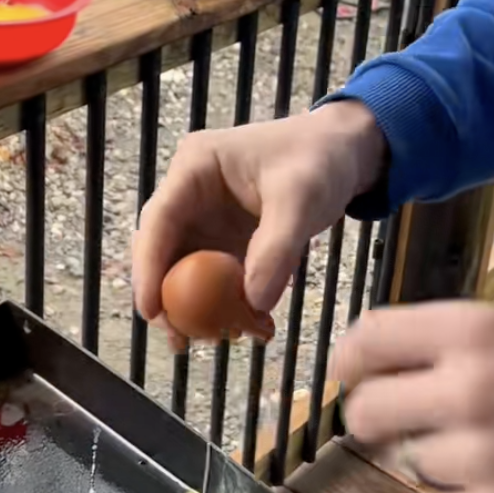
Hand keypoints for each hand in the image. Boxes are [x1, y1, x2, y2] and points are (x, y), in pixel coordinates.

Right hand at [133, 100, 384, 348]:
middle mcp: (190, 193)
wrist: (344, 152)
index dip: (149, 267)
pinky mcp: (226, 239)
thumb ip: (277, 248)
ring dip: (197, 307)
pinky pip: (215, 277)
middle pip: (162, 250)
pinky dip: (226, 302)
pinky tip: (250, 325)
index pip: (159, 220)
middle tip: (182, 338)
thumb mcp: (301, 197)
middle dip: (167, 296)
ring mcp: (206, 218)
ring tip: (219, 339)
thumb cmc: (320, 159)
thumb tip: (253, 303)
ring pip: (185, 269)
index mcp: (195, 167)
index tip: (151, 310)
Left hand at [329, 301, 493, 492]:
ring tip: (492, 455)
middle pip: (364, 409)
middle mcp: (471, 388)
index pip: (369, 336)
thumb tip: (368, 361)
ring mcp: (484, 459)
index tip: (349, 373)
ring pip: (408, 464)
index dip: (349, 358)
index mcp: (475, 330)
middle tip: (400, 422)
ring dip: (437, 464)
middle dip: (374, 418)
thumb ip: (447, 345)